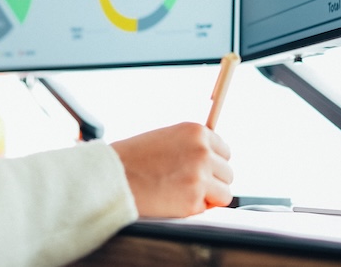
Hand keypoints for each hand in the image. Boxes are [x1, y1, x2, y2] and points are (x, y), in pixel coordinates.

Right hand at [110, 122, 232, 217]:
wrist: (113, 176)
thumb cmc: (133, 158)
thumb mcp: (167, 137)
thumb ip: (192, 146)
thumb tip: (214, 160)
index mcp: (196, 131)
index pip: (224, 151)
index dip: (212, 163)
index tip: (201, 170)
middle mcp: (202, 151)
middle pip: (228, 172)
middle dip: (212, 181)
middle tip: (189, 184)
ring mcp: (200, 176)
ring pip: (225, 193)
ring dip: (208, 197)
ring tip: (183, 193)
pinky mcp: (193, 200)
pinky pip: (207, 209)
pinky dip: (194, 209)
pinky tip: (174, 201)